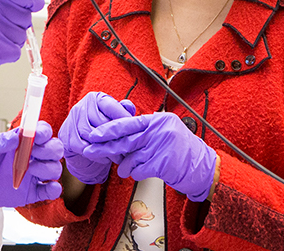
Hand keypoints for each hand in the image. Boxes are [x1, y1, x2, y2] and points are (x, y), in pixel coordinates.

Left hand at [0, 121, 62, 213]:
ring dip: (50, 168)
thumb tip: (14, 138)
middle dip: (51, 150)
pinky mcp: (28, 192)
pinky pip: (48, 191)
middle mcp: (28, 155)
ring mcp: (30, 174)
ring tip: (32, 170)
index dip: (44, 131)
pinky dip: (54, 190)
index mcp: (19, 140)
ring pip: (54, 168)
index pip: (41, 131)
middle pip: (53, 149)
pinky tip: (49, 188)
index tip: (39, 135)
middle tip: (36, 154)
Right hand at [58, 92, 135, 184]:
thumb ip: (121, 111)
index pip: (111, 106)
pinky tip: (106, 159)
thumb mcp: (112, 118)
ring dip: (107, 148)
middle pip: (101, 122)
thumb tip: (129, 106)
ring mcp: (71, 121)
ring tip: (120, 156)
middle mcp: (81, 106)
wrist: (81, 148)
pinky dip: (96, 154)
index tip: (137, 130)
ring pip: (92, 135)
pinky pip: (83, 147)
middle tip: (130, 148)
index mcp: (95, 98)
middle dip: (117, 137)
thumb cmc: (101, 129)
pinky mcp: (66, 136)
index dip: (124, 119)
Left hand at [86, 112, 216, 201]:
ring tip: (121, 169)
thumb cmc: (183, 152)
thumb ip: (146, 130)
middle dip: (105, 146)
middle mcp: (159, 130)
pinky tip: (135, 173)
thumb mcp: (166, 132)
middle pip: (125, 139)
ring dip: (123, 165)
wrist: (205, 169)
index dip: (109, 129)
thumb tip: (122, 133)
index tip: (94, 133)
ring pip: (130, 156)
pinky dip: (135, 173)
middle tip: (90, 149)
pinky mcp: (163, 163)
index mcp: (158, 120)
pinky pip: (139, 169)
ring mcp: (161, 146)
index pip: (128, 123)